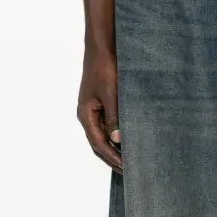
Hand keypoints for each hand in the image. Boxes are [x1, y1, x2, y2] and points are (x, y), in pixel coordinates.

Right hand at [78, 44, 122, 172]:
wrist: (103, 46)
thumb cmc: (105, 67)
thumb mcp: (111, 93)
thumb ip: (114, 116)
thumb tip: (117, 140)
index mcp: (86, 114)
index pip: (99, 144)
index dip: (113, 158)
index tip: (127, 168)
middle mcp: (88, 114)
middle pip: (99, 143)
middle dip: (113, 158)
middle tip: (130, 171)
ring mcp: (94, 109)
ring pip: (104, 135)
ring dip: (115, 148)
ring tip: (130, 159)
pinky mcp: (102, 102)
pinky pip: (108, 124)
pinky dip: (117, 135)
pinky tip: (128, 138)